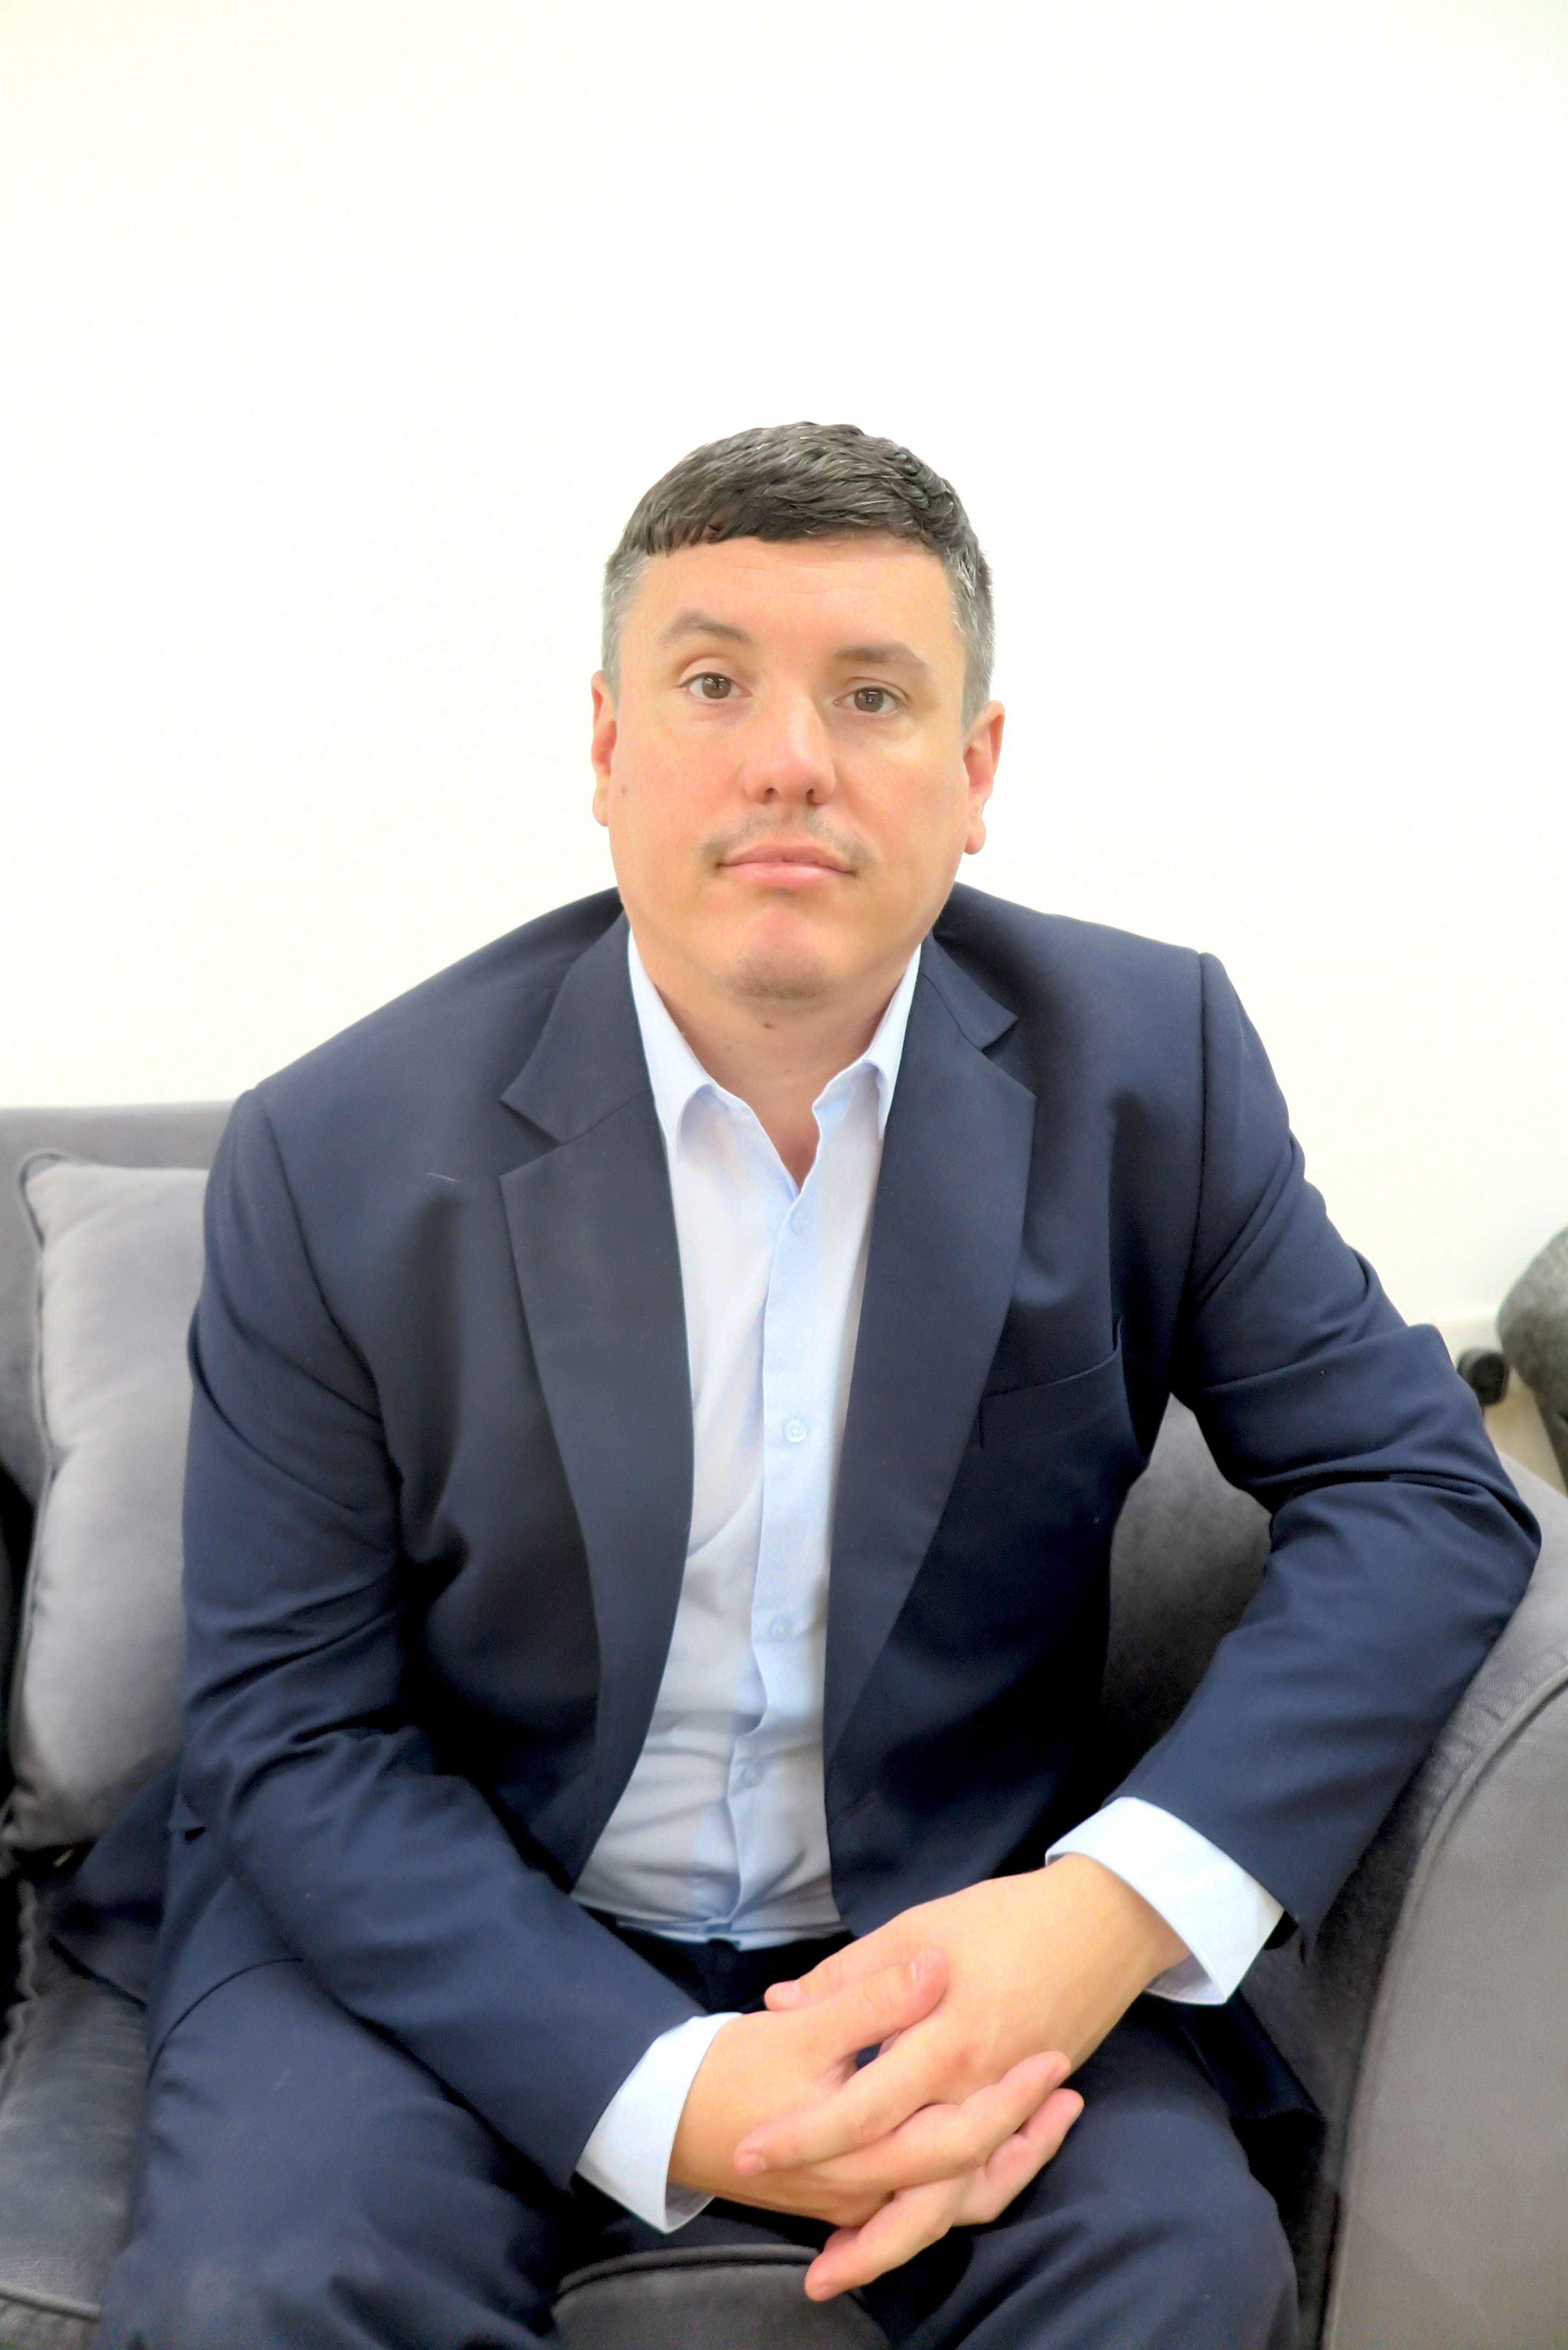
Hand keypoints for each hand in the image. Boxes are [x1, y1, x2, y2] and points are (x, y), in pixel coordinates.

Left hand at [737, 1858, 1186, 2290]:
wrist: (1102, 1924)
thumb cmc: (1005, 1918)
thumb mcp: (919, 1927)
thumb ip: (852, 1975)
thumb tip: (780, 2001)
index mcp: (943, 2042)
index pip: (861, 2110)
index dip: (805, 2136)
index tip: (753, 2154)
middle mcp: (974, 2091)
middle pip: (913, 2183)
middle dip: (860, 2234)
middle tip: (810, 2269)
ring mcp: (1003, 2107)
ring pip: (954, 2199)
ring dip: (904, 2240)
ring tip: (850, 2267)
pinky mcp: (1024, 2111)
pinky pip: (988, 2179)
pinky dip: (950, 2207)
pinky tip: (915, 2220)